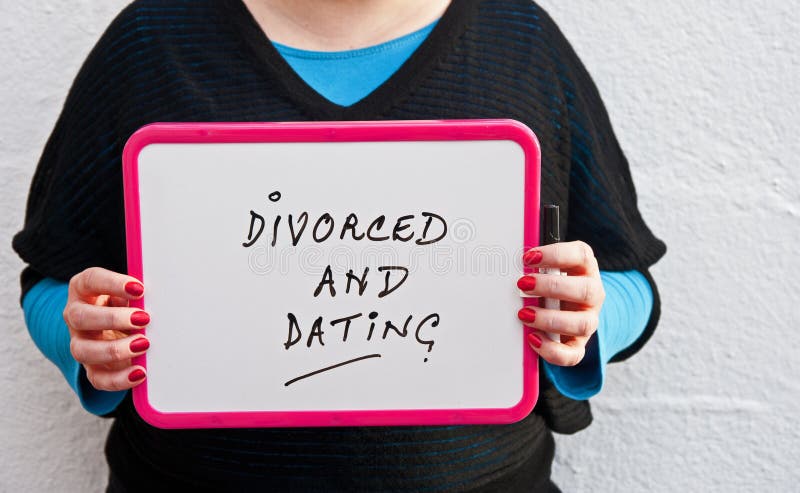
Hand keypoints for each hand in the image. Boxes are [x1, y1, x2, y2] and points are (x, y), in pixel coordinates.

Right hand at [63, 267, 150, 390]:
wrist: (115, 327)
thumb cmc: (125, 303)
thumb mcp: (128, 294)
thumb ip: (138, 296)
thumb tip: (162, 300)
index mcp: (84, 289)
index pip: (91, 280)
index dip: (113, 284)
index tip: (139, 289)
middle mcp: (76, 316)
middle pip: (81, 317)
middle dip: (112, 319)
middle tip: (143, 319)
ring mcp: (80, 343)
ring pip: (83, 350)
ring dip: (114, 349)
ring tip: (143, 344)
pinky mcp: (90, 367)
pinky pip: (98, 378)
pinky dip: (119, 378)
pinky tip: (140, 372)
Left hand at [517, 241, 604, 365]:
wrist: (568, 309)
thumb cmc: (553, 284)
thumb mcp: (547, 269)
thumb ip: (534, 266)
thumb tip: (505, 266)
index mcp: (585, 268)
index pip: (581, 255)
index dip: (556, 255)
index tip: (529, 258)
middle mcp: (592, 294)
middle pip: (585, 290)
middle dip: (551, 287)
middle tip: (523, 284)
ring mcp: (588, 320)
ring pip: (582, 324)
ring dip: (550, 319)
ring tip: (524, 314)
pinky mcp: (578, 344)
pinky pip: (572, 354)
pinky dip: (551, 350)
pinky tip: (533, 339)